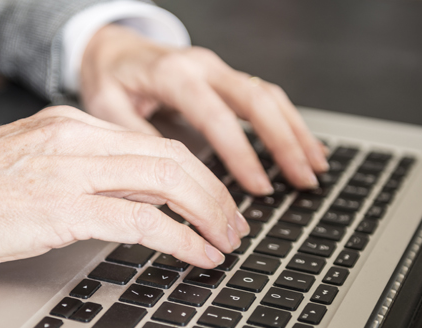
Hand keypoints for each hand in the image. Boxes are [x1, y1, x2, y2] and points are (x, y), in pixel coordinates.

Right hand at [0, 106, 249, 267]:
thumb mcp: (31, 162)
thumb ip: (81, 170)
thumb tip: (130, 196)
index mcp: (71, 125)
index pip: (154, 143)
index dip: (195, 172)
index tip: (212, 198)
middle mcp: (78, 139)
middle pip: (172, 157)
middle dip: (214, 192)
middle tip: (234, 222)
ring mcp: (71, 170)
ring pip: (167, 181)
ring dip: (207, 214)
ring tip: (226, 240)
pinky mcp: (61, 207)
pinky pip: (140, 220)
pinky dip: (179, 238)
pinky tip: (196, 254)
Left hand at [80, 24, 328, 194]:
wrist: (110, 47)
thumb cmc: (108, 78)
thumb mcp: (106, 108)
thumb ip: (136, 137)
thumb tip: (168, 176)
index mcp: (173, 75)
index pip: (217, 116)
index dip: (241, 153)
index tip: (259, 186)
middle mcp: (202, 67)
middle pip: (256, 100)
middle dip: (284, 142)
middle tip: (302, 180)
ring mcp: (217, 70)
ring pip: (268, 95)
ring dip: (295, 131)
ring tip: (314, 168)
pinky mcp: (223, 78)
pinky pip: (264, 96)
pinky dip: (287, 121)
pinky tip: (303, 145)